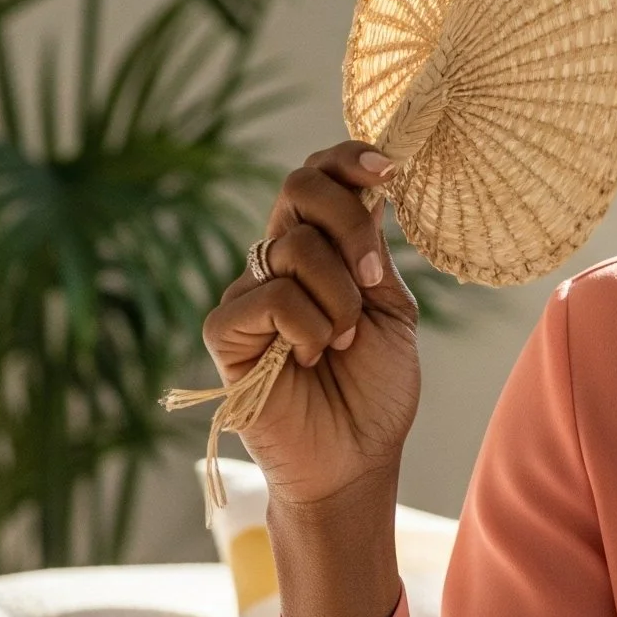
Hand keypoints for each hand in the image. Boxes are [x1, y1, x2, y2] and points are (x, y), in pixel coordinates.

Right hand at [201, 140, 420, 508]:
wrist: (356, 458)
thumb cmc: (375, 389)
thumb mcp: (392, 310)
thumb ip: (374, 253)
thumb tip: (371, 189)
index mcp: (323, 249)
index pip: (320, 177)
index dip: (349, 159)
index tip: (392, 168)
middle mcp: (280, 262)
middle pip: (298, 187)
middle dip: (349, 223)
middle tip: (372, 279)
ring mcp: (249, 292)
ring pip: (293, 246)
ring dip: (339, 296)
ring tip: (343, 341)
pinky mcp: (224, 330)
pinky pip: (271, 296)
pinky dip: (308, 325)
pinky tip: (312, 357)